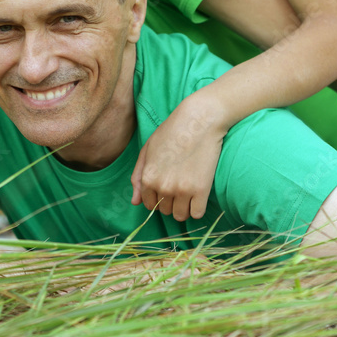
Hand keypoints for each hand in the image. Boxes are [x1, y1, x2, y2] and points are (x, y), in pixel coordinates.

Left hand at [131, 99, 225, 221]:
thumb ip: (138, 176)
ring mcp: (182, 190)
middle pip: (165, 211)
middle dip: (170, 201)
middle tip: (178, 183)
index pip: (148, 204)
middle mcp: (162, 186)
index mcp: (148, 177)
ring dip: (183, 207)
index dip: (156, 198)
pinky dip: (197, 208)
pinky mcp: (201, 190)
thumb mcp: (148, 149)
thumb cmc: (172, 131)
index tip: (165, 188)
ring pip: (180, 215)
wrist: (199, 120)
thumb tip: (135, 202)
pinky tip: (198, 194)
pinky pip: (197, 214)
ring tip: (188, 190)